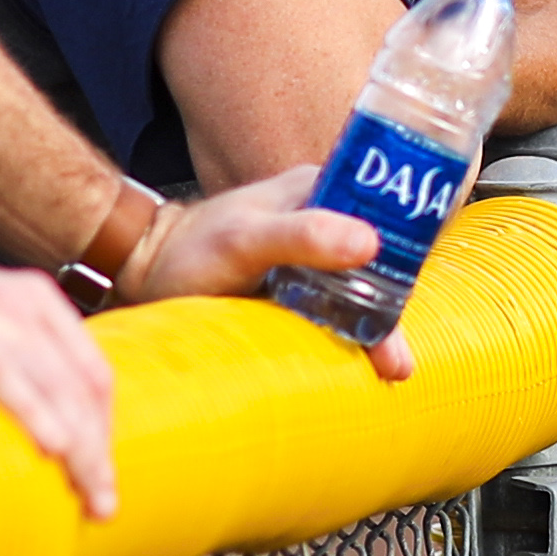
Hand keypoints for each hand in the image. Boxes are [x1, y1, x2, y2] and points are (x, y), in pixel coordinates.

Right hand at [0, 259, 123, 517]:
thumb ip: (10, 367)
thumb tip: (50, 440)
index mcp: (29, 300)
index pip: (91, 372)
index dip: (107, 430)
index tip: (105, 478)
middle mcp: (11, 298)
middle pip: (81, 383)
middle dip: (100, 449)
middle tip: (103, 504)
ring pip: (52, 381)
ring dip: (80, 446)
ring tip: (88, 496)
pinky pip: (0, 371)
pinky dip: (33, 409)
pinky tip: (52, 448)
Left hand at [123, 165, 414, 381]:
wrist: (146, 271)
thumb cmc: (189, 250)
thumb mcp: (245, 240)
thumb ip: (303, 235)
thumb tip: (370, 243)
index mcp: (326, 187)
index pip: (389, 213)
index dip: (409, 253)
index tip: (409, 299)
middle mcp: (329, 216)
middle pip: (384, 259)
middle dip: (396, 307)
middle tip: (398, 359)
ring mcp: (317, 254)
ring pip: (367, 288)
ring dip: (378, 327)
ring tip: (389, 368)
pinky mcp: (303, 286)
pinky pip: (342, 308)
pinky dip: (354, 335)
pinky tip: (361, 363)